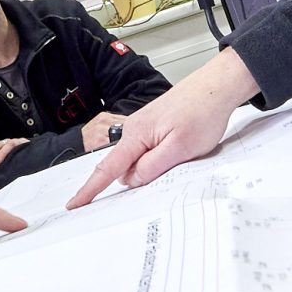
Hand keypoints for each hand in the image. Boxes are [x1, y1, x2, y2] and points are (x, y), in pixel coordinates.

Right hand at [66, 48, 256, 209]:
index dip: (90, 189)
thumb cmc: (202, 111)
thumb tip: (131, 180)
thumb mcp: (180, 148)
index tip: (74, 204)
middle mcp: (136, 129)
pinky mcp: (156, 128)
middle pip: (124, 167)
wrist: (217, 87)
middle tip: (162, 180)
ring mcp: (145, 128)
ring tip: (181, 159)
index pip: (108, 169)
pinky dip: (158, 159)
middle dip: (136, 181)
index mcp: (137, 134)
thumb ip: (152, 166)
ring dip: (152, 169)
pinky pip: (149, 151)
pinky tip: (178, 154)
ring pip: (139, 160)